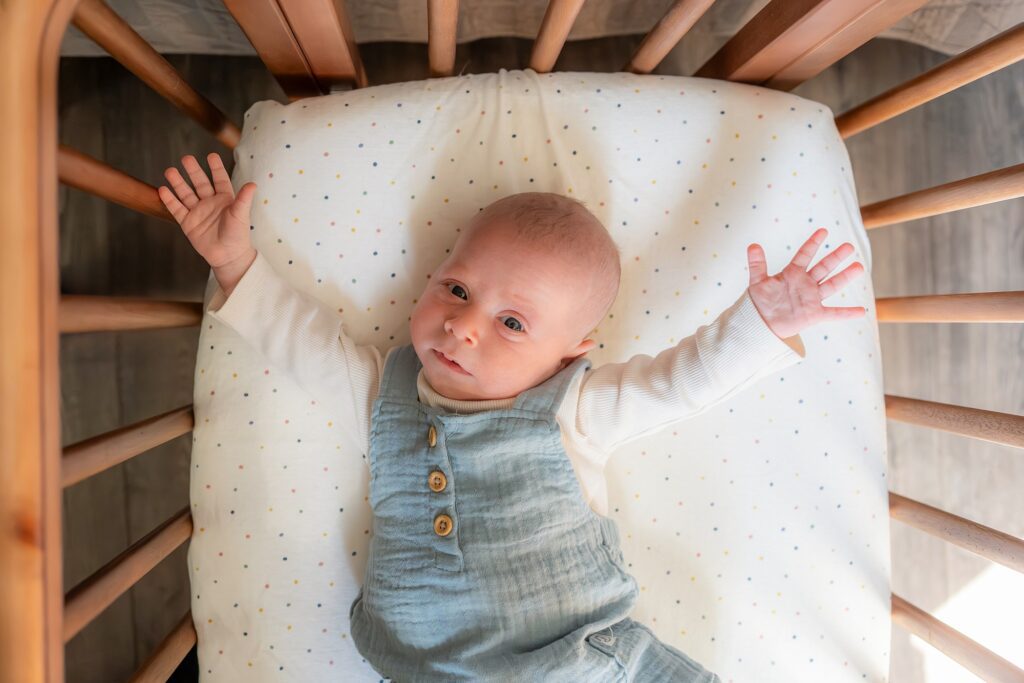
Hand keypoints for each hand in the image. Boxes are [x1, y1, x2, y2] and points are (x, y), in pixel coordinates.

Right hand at [159, 153, 256, 293]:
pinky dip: (170, 200)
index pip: (220, 179)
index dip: (216, 168)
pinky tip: (163, 190)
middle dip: (193, 171)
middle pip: (200, 183)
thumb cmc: (238, 235)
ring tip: (170, 171)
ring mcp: (198, 212)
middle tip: (186, 158)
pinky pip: (177, 209)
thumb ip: (244, 199)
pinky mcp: (188, 223)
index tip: (211, 155)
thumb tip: (253, 184)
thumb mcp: (241, 215)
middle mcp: (210, 203)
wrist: (228, 257)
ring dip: (178, 183)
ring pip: (186, 194)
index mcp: (225, 199)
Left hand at [746, 228, 866, 339]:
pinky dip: (847, 313)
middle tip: (849, 246)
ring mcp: (812, 298)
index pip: (805, 255)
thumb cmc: (759, 302)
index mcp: (792, 273)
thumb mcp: (757, 282)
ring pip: (832, 285)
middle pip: (824, 267)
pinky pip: (834, 314)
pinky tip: (861, 311)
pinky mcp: (814, 315)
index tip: (823, 231)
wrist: (760, 324)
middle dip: (836, 257)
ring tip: (859, 266)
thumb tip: (752, 245)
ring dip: (845, 277)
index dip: (813, 243)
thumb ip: (757, 264)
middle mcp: (805, 284)